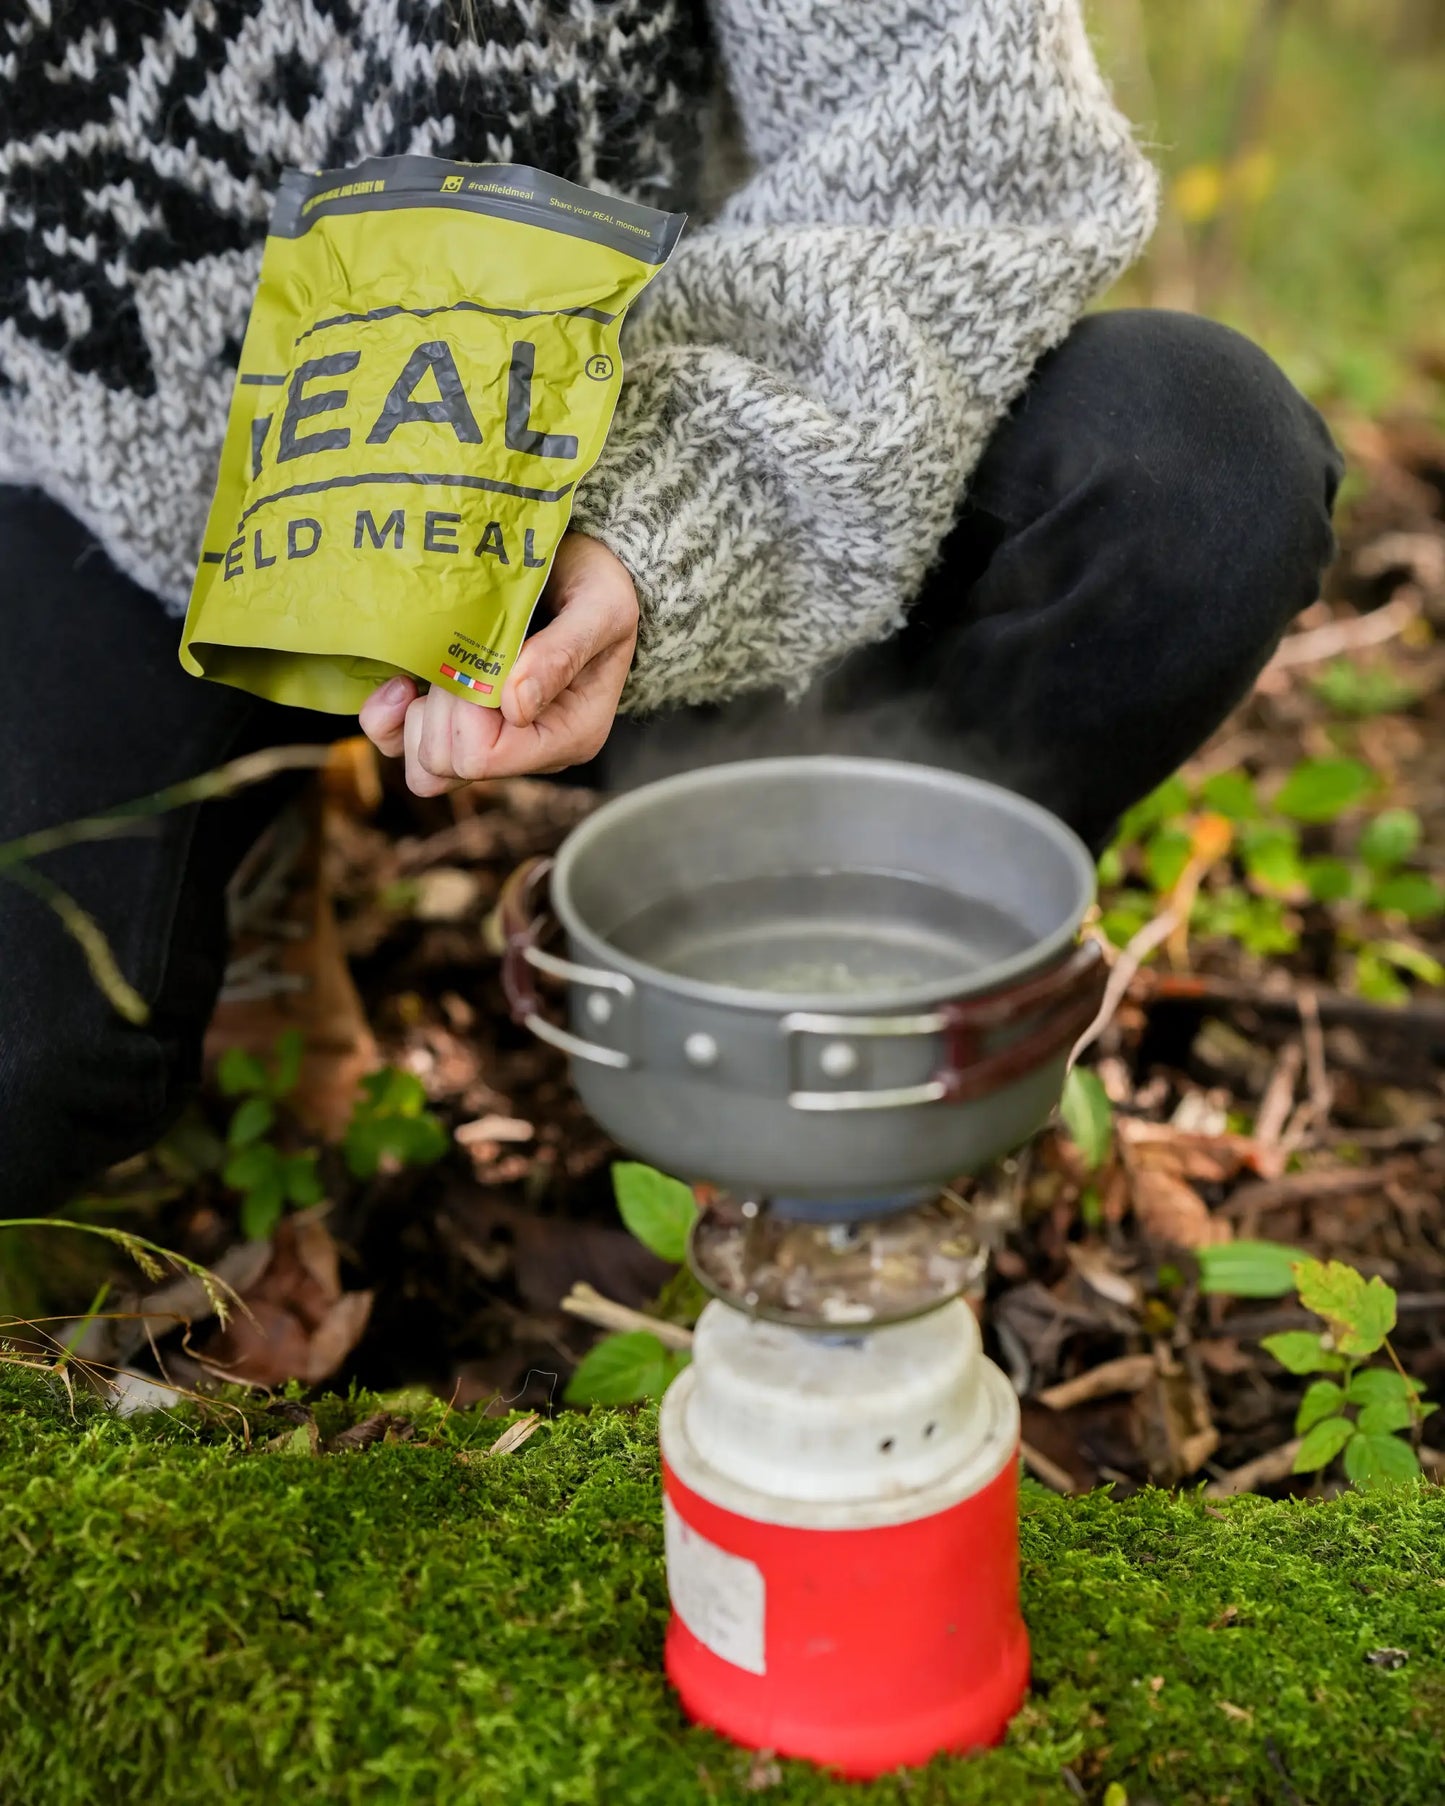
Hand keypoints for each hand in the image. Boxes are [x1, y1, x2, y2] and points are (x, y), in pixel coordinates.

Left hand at [358, 533, 637, 795]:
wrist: (579, 565)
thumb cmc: (597, 584)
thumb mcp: (601, 608)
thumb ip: (563, 653)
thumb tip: (516, 707)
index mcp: (566, 736)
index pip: (485, 757)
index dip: (467, 709)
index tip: (485, 658)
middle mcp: (527, 753)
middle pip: (447, 764)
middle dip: (444, 705)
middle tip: (466, 652)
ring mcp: (488, 744)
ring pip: (423, 771)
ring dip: (418, 715)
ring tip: (440, 666)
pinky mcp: (454, 728)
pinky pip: (399, 748)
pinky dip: (389, 717)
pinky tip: (406, 680)